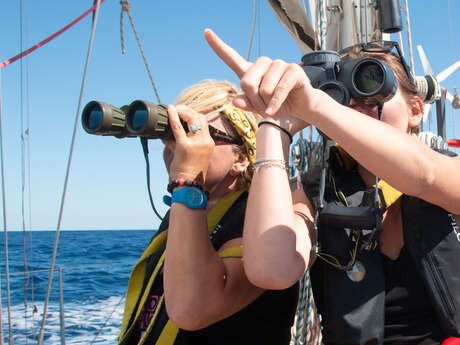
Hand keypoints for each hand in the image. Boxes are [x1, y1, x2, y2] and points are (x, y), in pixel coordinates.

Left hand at [167, 105, 214, 182]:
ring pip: (191, 119)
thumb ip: (184, 143)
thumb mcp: (193, 155)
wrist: (189, 185)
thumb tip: (169, 136)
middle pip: (199, 118)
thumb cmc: (189, 173)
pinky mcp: (184, 146)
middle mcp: (205, 141)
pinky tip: (170, 110)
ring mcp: (196, 143)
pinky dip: (173, 117)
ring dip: (183, 112)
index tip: (185, 112)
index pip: (204, 123)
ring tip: (175, 109)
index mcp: (208, 143)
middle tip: (179, 108)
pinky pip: (178, 128)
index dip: (194, 115)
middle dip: (189, 111)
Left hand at [204, 28, 320, 121]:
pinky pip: (278, 90)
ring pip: (264, 88)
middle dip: (254, 99)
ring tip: (273, 106)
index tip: (206, 32)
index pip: (231, 57)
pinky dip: (275, 104)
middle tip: (263, 107)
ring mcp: (279, 64)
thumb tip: (235, 100)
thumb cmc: (276, 105)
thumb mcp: (258, 108)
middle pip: (247, 80)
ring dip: (267, 103)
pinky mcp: (293, 69)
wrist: (300, 108)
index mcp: (251, 71)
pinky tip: (274, 110)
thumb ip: (246, 104)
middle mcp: (264, 64)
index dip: (218, 45)